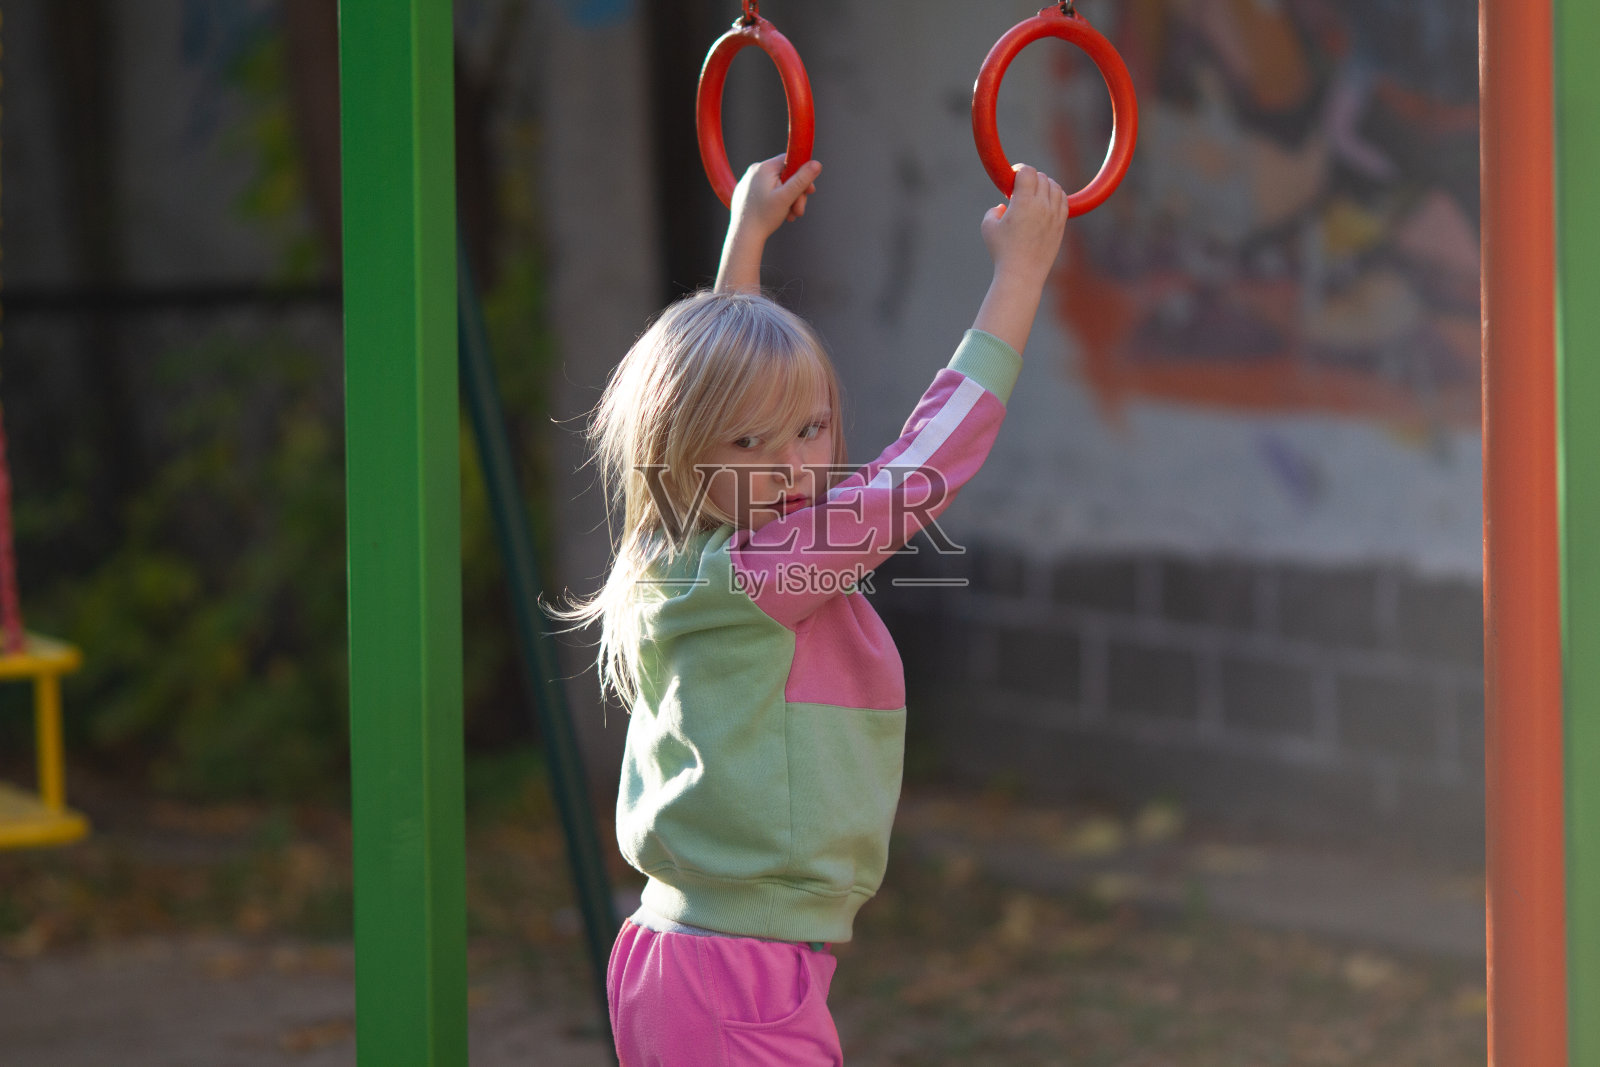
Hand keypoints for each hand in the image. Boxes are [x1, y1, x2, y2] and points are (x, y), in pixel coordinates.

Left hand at [729, 154, 822, 241]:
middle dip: (796, 193)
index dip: (803, 175)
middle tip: (799, 210)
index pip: (790, 160)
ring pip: (777, 185)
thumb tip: (817, 163)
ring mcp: (748, 181)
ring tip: (789, 216)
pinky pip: (766, 191)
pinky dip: (775, 202)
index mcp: (764, 167)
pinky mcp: (746, 191)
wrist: (743, 235)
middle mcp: (754, 170)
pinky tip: (777, 215)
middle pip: (785, 175)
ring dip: (787, 200)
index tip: (809, 190)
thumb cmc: (764, 217)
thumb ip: (802, 180)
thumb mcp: (787, 197)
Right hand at [969, 165, 1069, 355]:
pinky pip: (1063, 200)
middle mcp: (1042, 206)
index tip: (1012, 177)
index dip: (1019, 170)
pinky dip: (1055, 195)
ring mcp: (1055, 215)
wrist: (1022, 274)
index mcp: (1024, 202)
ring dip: (1044, 185)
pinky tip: (1046, 201)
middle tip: (1020, 189)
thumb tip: (1003, 207)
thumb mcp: (988, 227)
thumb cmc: (1002, 252)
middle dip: (1030, 178)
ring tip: (1033, 194)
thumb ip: (993, 211)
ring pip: (1055, 187)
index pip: (1028, 172)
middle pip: (1041, 177)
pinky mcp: (1061, 224)